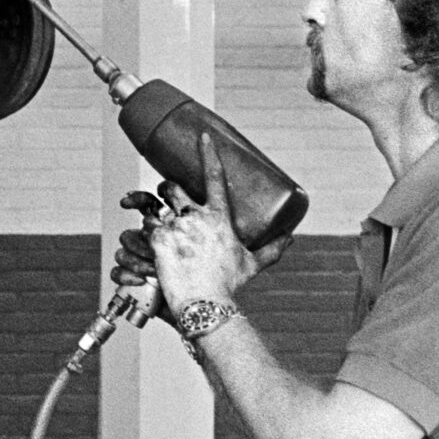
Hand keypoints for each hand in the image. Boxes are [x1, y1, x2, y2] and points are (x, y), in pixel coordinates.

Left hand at [117, 135, 285, 318]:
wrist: (206, 302)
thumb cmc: (230, 284)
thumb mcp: (253, 263)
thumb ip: (272, 249)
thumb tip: (292, 238)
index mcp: (219, 216)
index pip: (214, 176)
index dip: (208, 152)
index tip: (202, 136)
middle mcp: (196, 216)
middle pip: (173, 188)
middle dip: (168, 189)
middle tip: (169, 199)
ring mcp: (175, 225)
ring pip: (156, 209)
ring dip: (156, 218)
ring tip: (161, 233)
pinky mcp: (158, 238)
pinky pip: (146, 228)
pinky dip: (148, 235)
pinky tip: (152, 246)